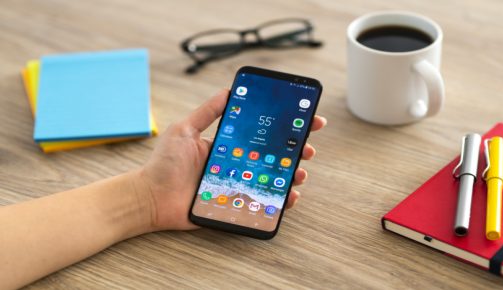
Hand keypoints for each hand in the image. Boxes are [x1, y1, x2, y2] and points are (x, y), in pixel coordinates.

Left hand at [139, 89, 326, 230]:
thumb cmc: (164, 164)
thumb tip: (228, 91)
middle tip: (308, 148)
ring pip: (273, 179)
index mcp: (228, 145)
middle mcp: (237, 164)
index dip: (284, 127)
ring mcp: (237, 184)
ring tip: (299, 172)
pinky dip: (280, 200)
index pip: (262, 134)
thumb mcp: (184, 130)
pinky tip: (289, 196)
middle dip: (296, 151)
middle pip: (273, 156)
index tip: (306, 120)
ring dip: (292, 174)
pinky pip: (263, 202)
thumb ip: (206, 112)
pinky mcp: (235, 205)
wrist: (150, 198)